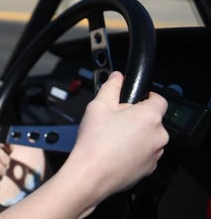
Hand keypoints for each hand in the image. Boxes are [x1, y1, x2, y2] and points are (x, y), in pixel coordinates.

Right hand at [67, 71, 168, 200]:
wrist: (92, 174)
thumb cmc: (95, 140)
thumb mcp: (98, 105)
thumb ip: (111, 87)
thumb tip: (117, 77)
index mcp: (149, 116)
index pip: (159, 99)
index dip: (145, 96)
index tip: (132, 99)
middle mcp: (159, 135)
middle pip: (151, 119)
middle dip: (135, 117)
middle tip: (114, 120)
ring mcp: (156, 154)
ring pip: (148, 137)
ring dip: (135, 135)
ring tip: (112, 138)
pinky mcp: (149, 168)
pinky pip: (144, 153)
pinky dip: (134, 151)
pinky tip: (115, 151)